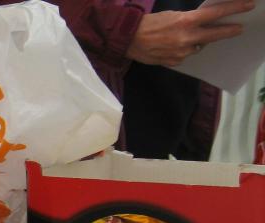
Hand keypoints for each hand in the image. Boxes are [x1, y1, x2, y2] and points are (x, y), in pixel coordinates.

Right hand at [127, 0, 253, 66]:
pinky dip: (183, 50)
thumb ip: (189, 20)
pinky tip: (171, 46)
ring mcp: (181, 52)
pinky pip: (185, 55)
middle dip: (229, 30)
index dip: (235, 9)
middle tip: (239, 28)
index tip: (249, 6)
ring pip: (198, 46)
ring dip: (197, 42)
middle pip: (214, 34)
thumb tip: (203, 24)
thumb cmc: (149, 23)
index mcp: (186, 21)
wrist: (128, 40)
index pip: (216, 14)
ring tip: (183, 37)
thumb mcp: (172, 15)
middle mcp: (186, 38)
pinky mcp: (174, 62)